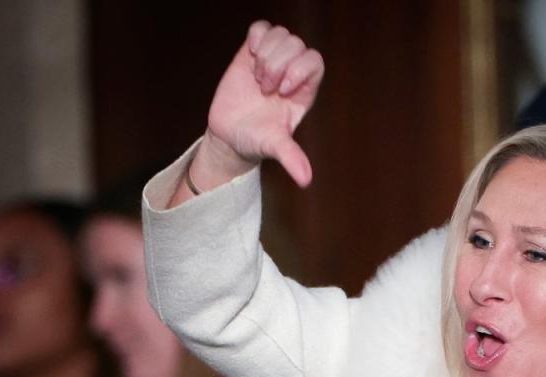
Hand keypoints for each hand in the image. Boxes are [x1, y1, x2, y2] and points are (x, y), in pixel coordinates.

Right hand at [195, 21, 324, 189]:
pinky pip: (262, 28)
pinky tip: (250, 56)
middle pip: (296, 45)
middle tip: (264, 88)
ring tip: (256, 78)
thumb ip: (291, 157)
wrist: (230, 135)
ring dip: (266, 54)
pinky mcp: (252, 53)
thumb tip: (306, 180)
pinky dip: (257, 37)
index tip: (281, 90)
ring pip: (281, 35)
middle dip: (277, 64)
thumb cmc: (256, 140)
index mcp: (303, 91)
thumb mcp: (274, 147)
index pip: (315, 62)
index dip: (299, 69)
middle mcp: (291, 73)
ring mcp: (272, 61)